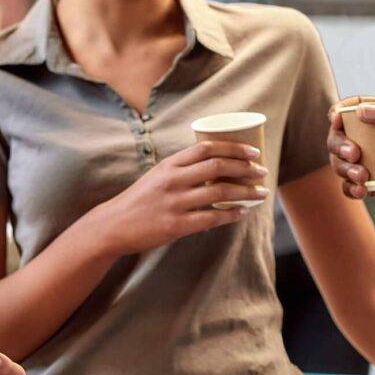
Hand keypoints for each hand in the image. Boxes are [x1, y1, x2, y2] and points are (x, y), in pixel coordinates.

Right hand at [92, 140, 264, 254]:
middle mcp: (172, 180)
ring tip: (260, 193)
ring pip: (220, 193)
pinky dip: (231, 215)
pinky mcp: (176, 225)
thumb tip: (214, 165)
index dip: (233, 148)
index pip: (206, 148)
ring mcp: (174, 203)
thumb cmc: (138, 201)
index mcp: (168, 165)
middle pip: (217, 167)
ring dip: (245, 192)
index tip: (252, 153)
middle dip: (245, 169)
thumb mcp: (156, 177)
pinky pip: (212, 219)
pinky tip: (242, 213)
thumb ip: (181, 170)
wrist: (113, 225)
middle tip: (261, 172)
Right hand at [328, 97, 374, 223]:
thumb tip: (364, 112)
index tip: (337, 119)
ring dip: (342, 168)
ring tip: (361, 175)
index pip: (358, 111)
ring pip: (343, 163)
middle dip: (338, 144)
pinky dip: (349, 189)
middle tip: (353, 153)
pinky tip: (360, 190)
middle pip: (342, 137)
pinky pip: (355, 188)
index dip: (341, 113)